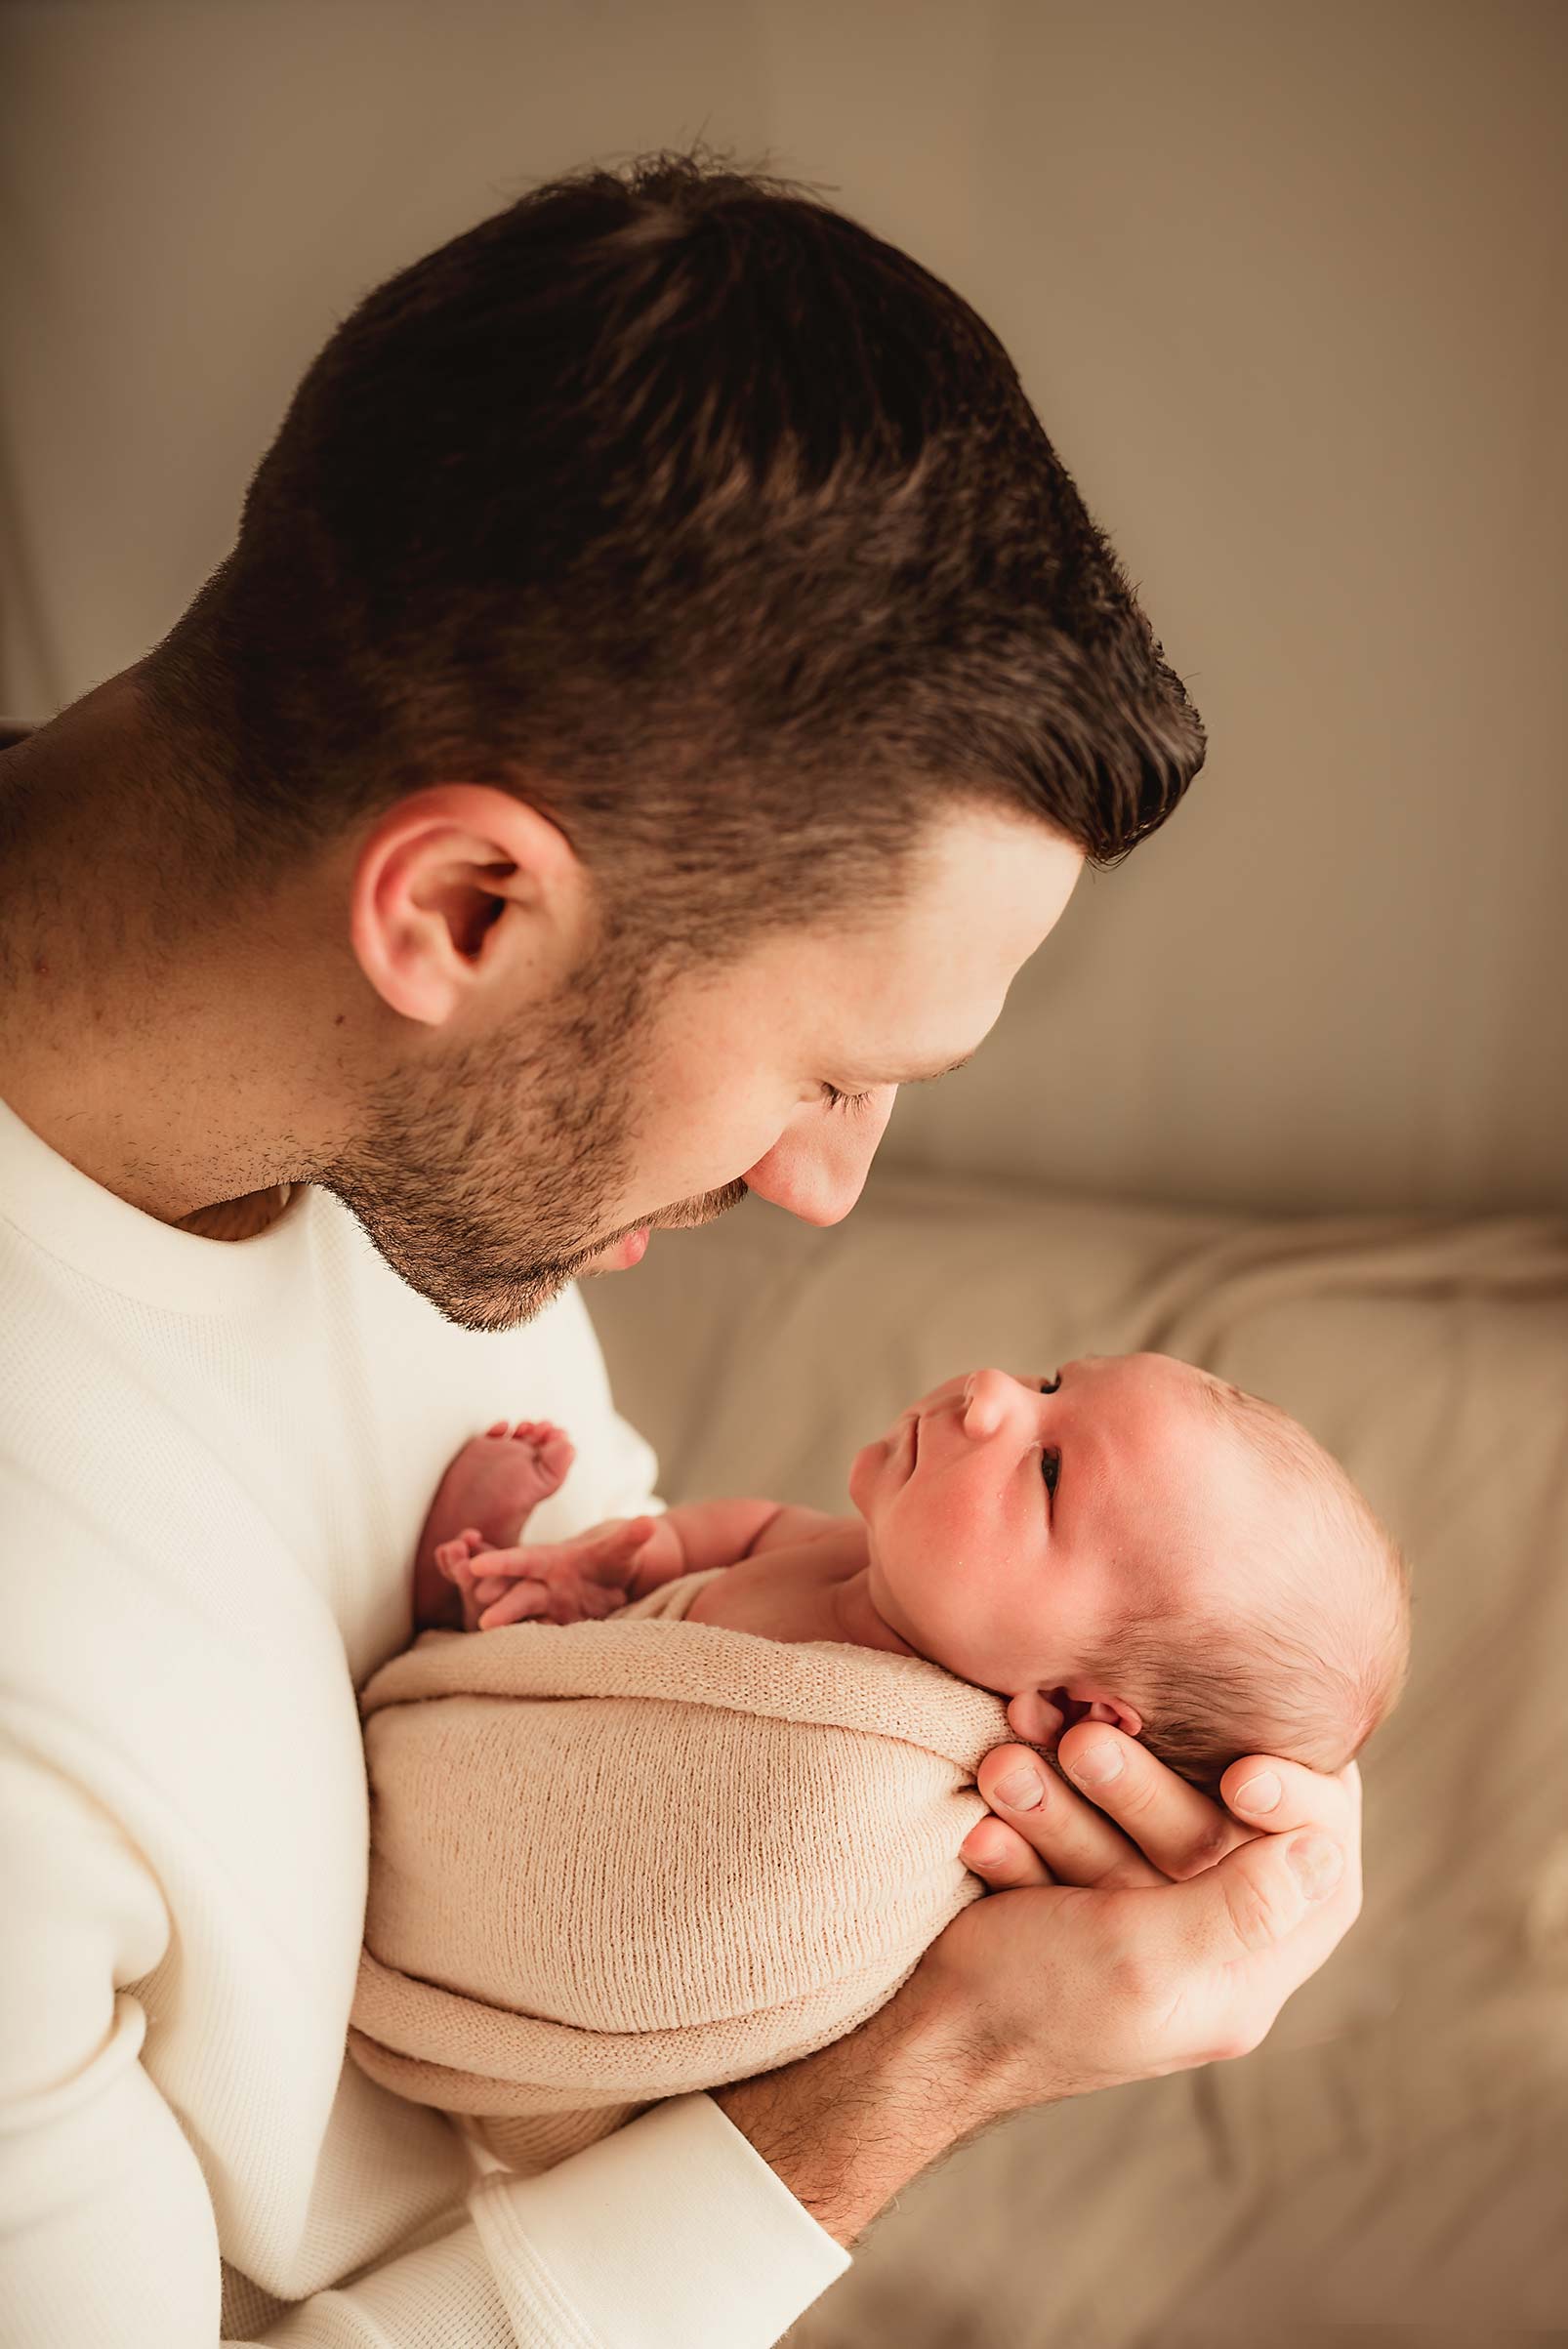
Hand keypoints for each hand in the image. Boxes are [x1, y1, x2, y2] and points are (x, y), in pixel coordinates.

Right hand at [435, 1517, 659, 1631]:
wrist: (612, 1583)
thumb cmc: (610, 1560)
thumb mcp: (621, 1549)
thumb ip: (632, 1538)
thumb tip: (649, 1523)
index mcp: (551, 1561)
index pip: (523, 1560)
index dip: (500, 1563)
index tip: (476, 1565)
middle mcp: (542, 1587)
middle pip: (519, 1596)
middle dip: (503, 1607)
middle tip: (485, 1621)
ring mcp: (547, 1612)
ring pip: (524, 1622)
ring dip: (510, 1634)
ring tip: (492, 1649)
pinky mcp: (557, 1632)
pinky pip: (541, 1642)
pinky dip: (531, 1651)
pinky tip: (521, 1668)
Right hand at [923, 1725, 1360, 2114]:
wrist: (914, 2037)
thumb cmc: (1033, 2008)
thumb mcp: (1144, 1958)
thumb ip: (1241, 1907)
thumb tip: (1326, 1852)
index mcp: (1240, 1980)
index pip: (1317, 1880)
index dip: (1302, 1806)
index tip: (1243, 1770)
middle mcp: (1198, 1947)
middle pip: (1207, 1832)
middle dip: (1137, 1784)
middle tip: (1080, 1745)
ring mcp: (1130, 1919)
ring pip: (1125, 1824)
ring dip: (1060, 1791)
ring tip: (1004, 1770)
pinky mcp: (1068, 1895)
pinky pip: (1066, 1834)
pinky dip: (1025, 1818)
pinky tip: (985, 1819)